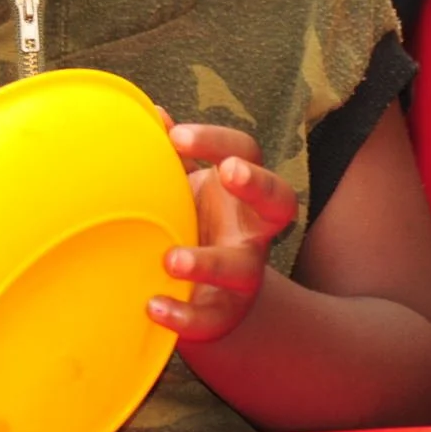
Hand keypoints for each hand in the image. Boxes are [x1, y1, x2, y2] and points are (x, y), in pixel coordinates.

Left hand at [148, 120, 298, 341]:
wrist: (200, 291)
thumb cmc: (192, 219)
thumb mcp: (183, 185)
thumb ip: (170, 157)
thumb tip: (150, 114)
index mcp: (241, 191)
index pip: (245, 151)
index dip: (217, 140)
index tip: (175, 136)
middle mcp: (252, 229)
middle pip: (280, 202)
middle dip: (258, 184)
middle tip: (228, 171)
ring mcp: (242, 272)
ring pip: (243, 269)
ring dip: (209, 263)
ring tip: (171, 260)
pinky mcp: (222, 313)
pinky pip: (209, 317)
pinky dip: (183, 315)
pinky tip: (154, 307)